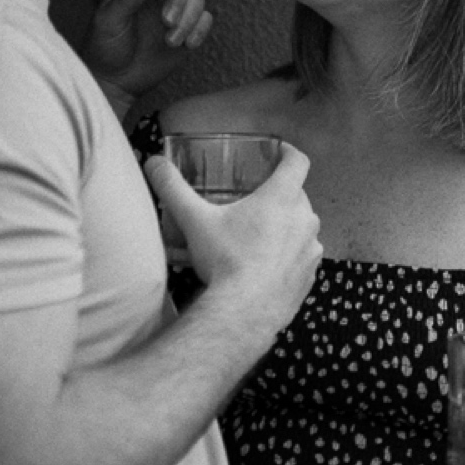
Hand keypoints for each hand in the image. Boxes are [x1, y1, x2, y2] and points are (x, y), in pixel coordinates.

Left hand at [85, 0, 213, 112]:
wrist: (115, 80)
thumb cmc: (104, 49)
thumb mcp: (108, 22)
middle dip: (179, 0)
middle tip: (167, 22)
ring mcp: (174, 11)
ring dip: (189, 19)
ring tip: (171, 41)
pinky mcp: (187, 30)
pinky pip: (205, 19)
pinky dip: (200, 30)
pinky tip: (187, 45)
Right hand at [142, 145, 320, 330]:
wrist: (245, 312)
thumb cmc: (225, 260)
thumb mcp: (195, 221)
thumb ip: (173, 189)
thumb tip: (153, 163)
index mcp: (283, 197)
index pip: (298, 161)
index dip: (288, 152)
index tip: (278, 152)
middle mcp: (305, 218)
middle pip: (298, 195)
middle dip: (280, 194)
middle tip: (255, 200)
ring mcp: (311, 249)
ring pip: (302, 227)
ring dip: (286, 225)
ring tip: (259, 235)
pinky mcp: (311, 276)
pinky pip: (303, 256)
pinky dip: (289, 254)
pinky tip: (267, 264)